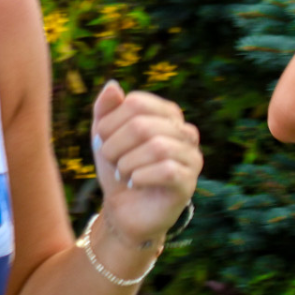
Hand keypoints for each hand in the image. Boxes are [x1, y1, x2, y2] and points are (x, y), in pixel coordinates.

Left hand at [91, 80, 201, 249]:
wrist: (125, 209)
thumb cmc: (119, 168)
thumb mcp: (104, 137)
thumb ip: (105, 110)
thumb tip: (113, 85)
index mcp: (168, 115)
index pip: (137, 103)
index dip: (110, 123)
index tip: (102, 141)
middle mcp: (185, 132)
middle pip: (143, 125)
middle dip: (115, 146)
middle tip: (112, 161)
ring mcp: (192, 157)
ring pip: (156, 147)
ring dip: (127, 163)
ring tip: (123, 173)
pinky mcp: (189, 182)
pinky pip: (167, 171)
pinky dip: (141, 177)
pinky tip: (135, 183)